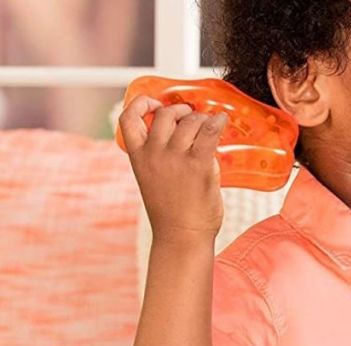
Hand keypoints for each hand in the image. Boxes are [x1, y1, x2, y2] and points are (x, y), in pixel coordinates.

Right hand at [118, 94, 226, 244]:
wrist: (182, 237)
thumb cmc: (172, 212)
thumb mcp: (154, 180)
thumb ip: (163, 156)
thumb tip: (190, 133)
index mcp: (138, 157)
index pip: (128, 118)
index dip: (141, 103)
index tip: (155, 104)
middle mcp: (154, 154)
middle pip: (165, 114)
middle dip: (180, 111)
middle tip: (192, 118)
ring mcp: (175, 159)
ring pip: (189, 122)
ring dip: (201, 119)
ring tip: (208, 127)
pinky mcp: (198, 165)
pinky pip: (209, 133)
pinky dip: (216, 122)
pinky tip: (221, 120)